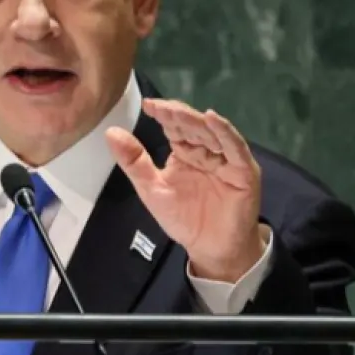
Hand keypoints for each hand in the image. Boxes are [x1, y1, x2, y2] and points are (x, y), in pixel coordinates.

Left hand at [106, 98, 266, 282]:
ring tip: (178, 112)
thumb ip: (134, 162)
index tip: (148, 105)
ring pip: (212, 132)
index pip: (175, 126)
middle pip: (193, 126)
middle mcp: (207, 150)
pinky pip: (235, 147)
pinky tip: (212, 119)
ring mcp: (227, 158)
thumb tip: (111, 132)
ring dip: (196, 121)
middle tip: (159, 108)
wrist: (211, 249)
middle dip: (177, 115)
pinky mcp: (244, 170)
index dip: (163, 114)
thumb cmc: (183, 219)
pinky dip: (225, 132)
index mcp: (185, 151)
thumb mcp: (152, 189)